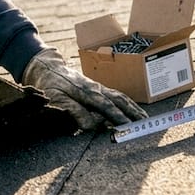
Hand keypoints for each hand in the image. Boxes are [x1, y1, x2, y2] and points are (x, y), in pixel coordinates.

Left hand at [22, 48, 146, 129]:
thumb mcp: (56, 99)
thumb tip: (90, 125)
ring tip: (145, 119)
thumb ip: (73, 111)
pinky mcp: (98, 88)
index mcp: (87, 92)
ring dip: (133, 108)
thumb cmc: (50, 85)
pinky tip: (133, 109)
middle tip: (146, 125)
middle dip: (132, 112)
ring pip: (120, 97)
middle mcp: (96, 89)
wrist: (48, 68)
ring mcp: (99, 87)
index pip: (106, 106)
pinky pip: (117, 95)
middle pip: (118, 100)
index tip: (129, 126)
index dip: (118, 116)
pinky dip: (128, 103)